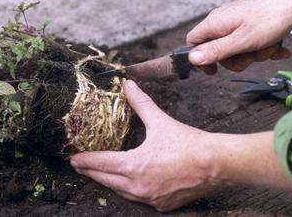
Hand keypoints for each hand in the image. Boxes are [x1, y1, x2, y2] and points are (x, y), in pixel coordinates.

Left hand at [70, 80, 220, 211]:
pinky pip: (138, 199)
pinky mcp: (162, 205)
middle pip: (106, 180)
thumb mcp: (160, 121)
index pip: (101, 163)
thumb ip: (140, 103)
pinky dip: (130, 191)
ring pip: (121, 192)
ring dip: (108, 183)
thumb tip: (128, 85)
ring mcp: (150, 198)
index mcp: (134, 165)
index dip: (85, 160)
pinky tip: (129, 185)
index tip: (73, 159)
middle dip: (91, 173)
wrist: (217, 164)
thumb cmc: (188, 143)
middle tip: (80, 167)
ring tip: (100, 175)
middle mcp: (138, 186)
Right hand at [185, 0, 291, 73]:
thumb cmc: (271, 18)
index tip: (214, 70)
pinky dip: (261, 47)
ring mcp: (236, 20)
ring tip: (267, 47)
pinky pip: (248, 41)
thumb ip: (215, 51)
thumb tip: (192, 59)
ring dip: (252, 54)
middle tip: (250, 58)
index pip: (193, 42)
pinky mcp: (249, 21)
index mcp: (215, 22)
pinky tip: (275, 47)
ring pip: (235, 47)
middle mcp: (222, 20)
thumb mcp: (241, 42)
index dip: (200, 59)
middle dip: (235, 59)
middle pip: (217, 49)